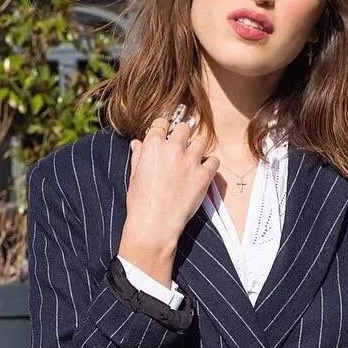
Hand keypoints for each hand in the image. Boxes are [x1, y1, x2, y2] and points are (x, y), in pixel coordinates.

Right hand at [118, 110, 219, 281]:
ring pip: (201, 140)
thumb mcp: (134, 176)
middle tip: (181, 145)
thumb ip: (138, 156)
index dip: (164, 128)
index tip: (166, 134)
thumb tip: (138, 144)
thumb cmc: (139, 202)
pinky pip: (214, 160)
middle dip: (182, 134)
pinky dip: (210, 163)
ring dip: (197, 146)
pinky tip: (205, 169)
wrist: (154, 224)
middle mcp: (173, 148)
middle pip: (184, 128)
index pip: (161, 123)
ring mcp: (190, 161)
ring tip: (194, 157)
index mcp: (153, 146)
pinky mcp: (204, 176)